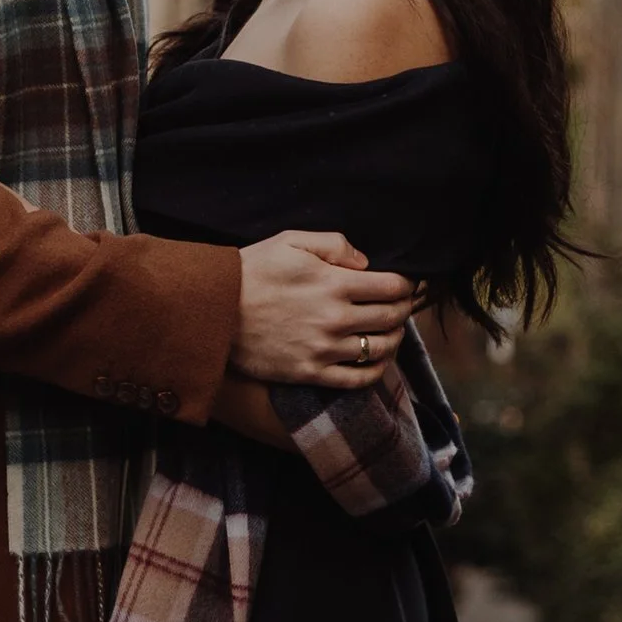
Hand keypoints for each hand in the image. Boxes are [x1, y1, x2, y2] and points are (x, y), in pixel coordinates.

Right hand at [231, 231, 417, 387]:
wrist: (214, 311)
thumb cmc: (251, 271)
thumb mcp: (290, 241)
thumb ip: (334, 244)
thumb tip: (365, 263)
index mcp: (334, 283)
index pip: (393, 287)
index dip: (406, 284)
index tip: (405, 283)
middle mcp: (335, 318)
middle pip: (392, 317)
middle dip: (404, 309)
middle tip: (401, 305)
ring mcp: (324, 349)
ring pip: (381, 349)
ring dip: (394, 339)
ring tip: (391, 331)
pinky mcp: (311, 373)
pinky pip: (358, 379)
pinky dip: (376, 371)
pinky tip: (376, 360)